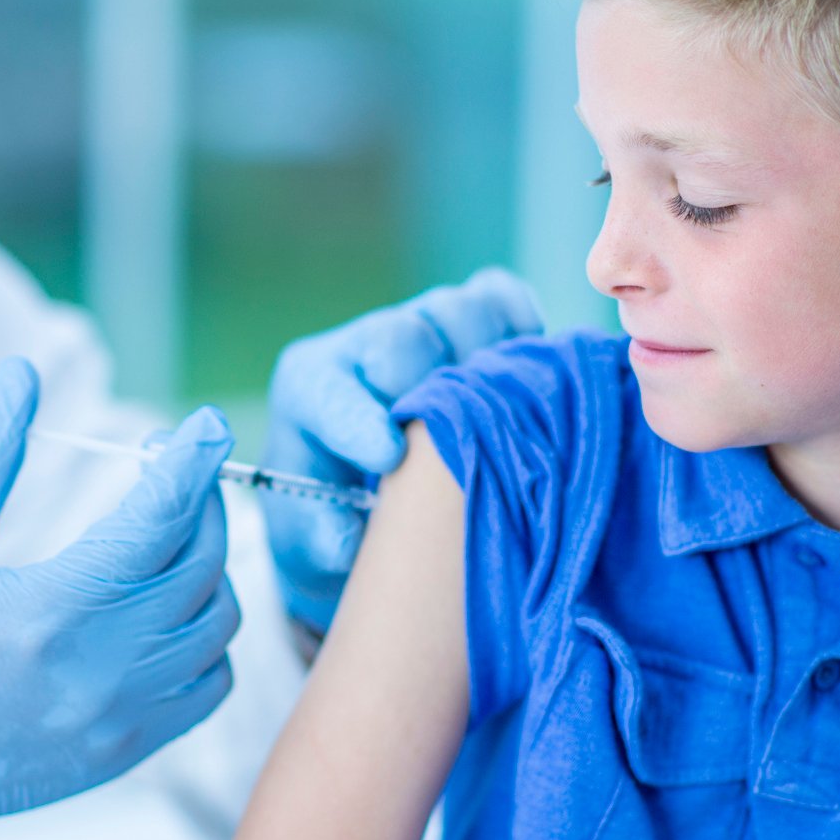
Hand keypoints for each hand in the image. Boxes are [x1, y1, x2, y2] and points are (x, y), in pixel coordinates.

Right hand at [0, 359, 240, 839]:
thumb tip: (22, 375)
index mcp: (51, 610)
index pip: (157, 520)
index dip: (190, 463)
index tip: (206, 424)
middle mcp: (102, 668)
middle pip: (201, 567)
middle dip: (203, 504)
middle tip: (179, 471)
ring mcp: (123, 716)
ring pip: (217, 626)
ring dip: (211, 568)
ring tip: (175, 535)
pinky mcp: (130, 747)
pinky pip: (210, 684)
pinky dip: (210, 637)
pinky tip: (175, 608)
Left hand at [264, 267, 541, 633]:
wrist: (369, 490)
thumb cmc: (332, 516)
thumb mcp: (308, 539)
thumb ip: (320, 537)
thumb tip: (347, 541)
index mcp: (311, 391)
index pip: (331, 394)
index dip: (360, 422)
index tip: (387, 457)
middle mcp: (364, 349)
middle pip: (399, 338)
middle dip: (427, 381)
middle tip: (452, 426)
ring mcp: (421, 329)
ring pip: (455, 312)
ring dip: (482, 352)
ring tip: (501, 399)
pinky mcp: (471, 323)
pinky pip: (498, 299)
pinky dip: (519, 320)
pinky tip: (531, 354)